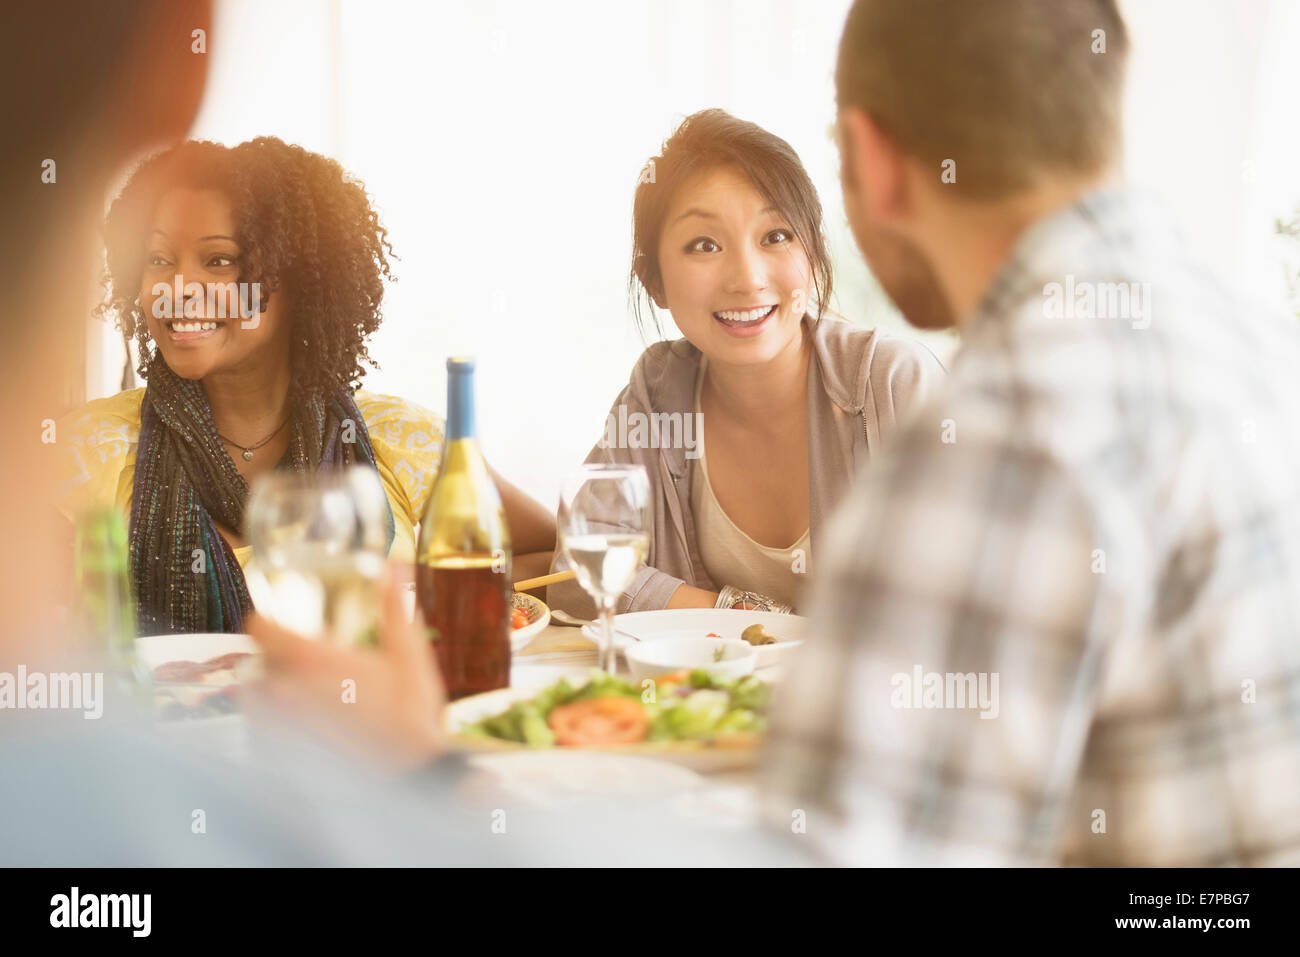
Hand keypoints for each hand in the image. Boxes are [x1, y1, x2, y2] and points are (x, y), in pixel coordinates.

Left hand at [244, 566, 444, 772]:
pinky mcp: (279, 757)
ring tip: (298, 699)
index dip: (261, 620)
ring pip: (253, 698)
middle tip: (300, 664)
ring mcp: (278, 726)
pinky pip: (259, 734)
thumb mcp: (409, 655)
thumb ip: (396, 608)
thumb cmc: (410, 717)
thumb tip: (395, 566)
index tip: (271, 621)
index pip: (258, 627)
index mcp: (314, 659)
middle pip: (255, 662)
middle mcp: (286, 690)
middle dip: (272, 659)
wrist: (409, 777)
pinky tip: (302, 732)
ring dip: (267, 693)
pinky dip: (270, 728)